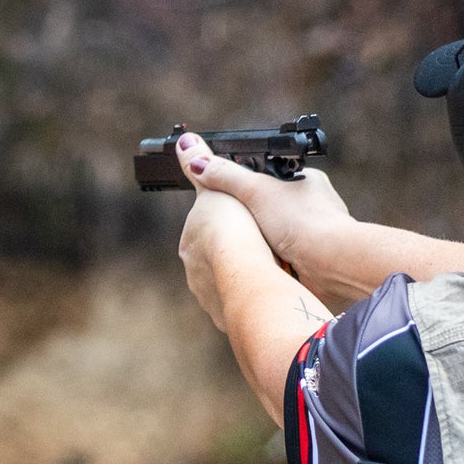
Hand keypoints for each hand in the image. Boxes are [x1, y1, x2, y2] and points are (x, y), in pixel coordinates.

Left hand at [176, 133, 274, 332]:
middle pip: (219, 259)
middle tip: (267, 242)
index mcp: (190, 244)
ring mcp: (212, 301)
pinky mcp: (233, 321)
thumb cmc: (241, 232)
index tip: (249, 218)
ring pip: (234, 284)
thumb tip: (184, 142)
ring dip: (251, 276)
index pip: (207, 229)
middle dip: (240, 251)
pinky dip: (262, 297)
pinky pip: (249, 306)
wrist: (253, 282)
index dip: (230, 220)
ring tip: (279, 268)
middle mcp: (195, 275)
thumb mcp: (227, 189)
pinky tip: (279, 290)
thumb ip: (209, 168)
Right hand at [186, 144, 353, 286]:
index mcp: (304, 179)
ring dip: (260, 242)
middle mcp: (311, 205)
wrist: (331, 264)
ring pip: (273, 235)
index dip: (242, 186)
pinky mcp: (311, 260)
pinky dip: (271, 261)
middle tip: (234, 227)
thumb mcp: (255, 191)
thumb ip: (223, 175)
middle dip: (249, 220)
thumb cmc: (302, 222)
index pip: (266, 176)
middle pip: (267, 208)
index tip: (223, 196)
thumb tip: (192, 157)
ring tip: (248, 247)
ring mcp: (312, 234)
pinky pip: (282, 258)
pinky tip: (263, 263)